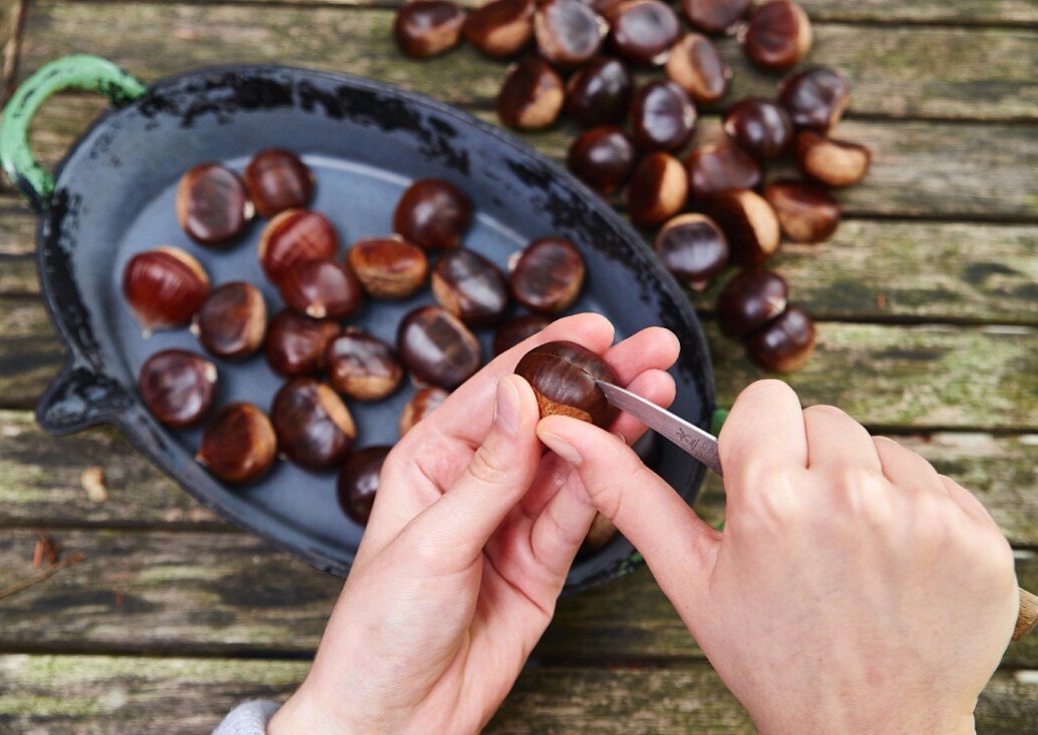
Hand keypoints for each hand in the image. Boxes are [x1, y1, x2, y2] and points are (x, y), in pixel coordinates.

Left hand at [269, 313, 679, 734]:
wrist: (396, 718)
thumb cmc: (381, 628)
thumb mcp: (431, 542)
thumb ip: (487, 473)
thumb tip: (517, 393)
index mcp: (430, 460)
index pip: (495, 392)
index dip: (547, 354)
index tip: (594, 329)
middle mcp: (474, 482)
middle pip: (544, 419)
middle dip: (596, 382)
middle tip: (649, 349)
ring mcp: (512, 521)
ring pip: (571, 462)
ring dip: (613, 426)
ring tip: (657, 391)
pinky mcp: (542, 561)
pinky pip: (579, 513)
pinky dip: (608, 483)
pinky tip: (635, 446)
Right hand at [536, 379, 1017, 734]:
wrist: (870, 730)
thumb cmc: (774, 659)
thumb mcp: (692, 580)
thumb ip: (630, 496)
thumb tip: (567, 434)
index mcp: (771, 502)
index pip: (765, 402)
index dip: (760, 440)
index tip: (762, 478)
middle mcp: (851, 497)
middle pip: (825, 419)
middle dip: (811, 461)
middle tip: (806, 528)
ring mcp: (924, 517)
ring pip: (882, 449)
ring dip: (867, 485)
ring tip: (852, 550)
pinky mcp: (978, 537)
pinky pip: (938, 483)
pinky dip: (920, 513)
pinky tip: (898, 563)